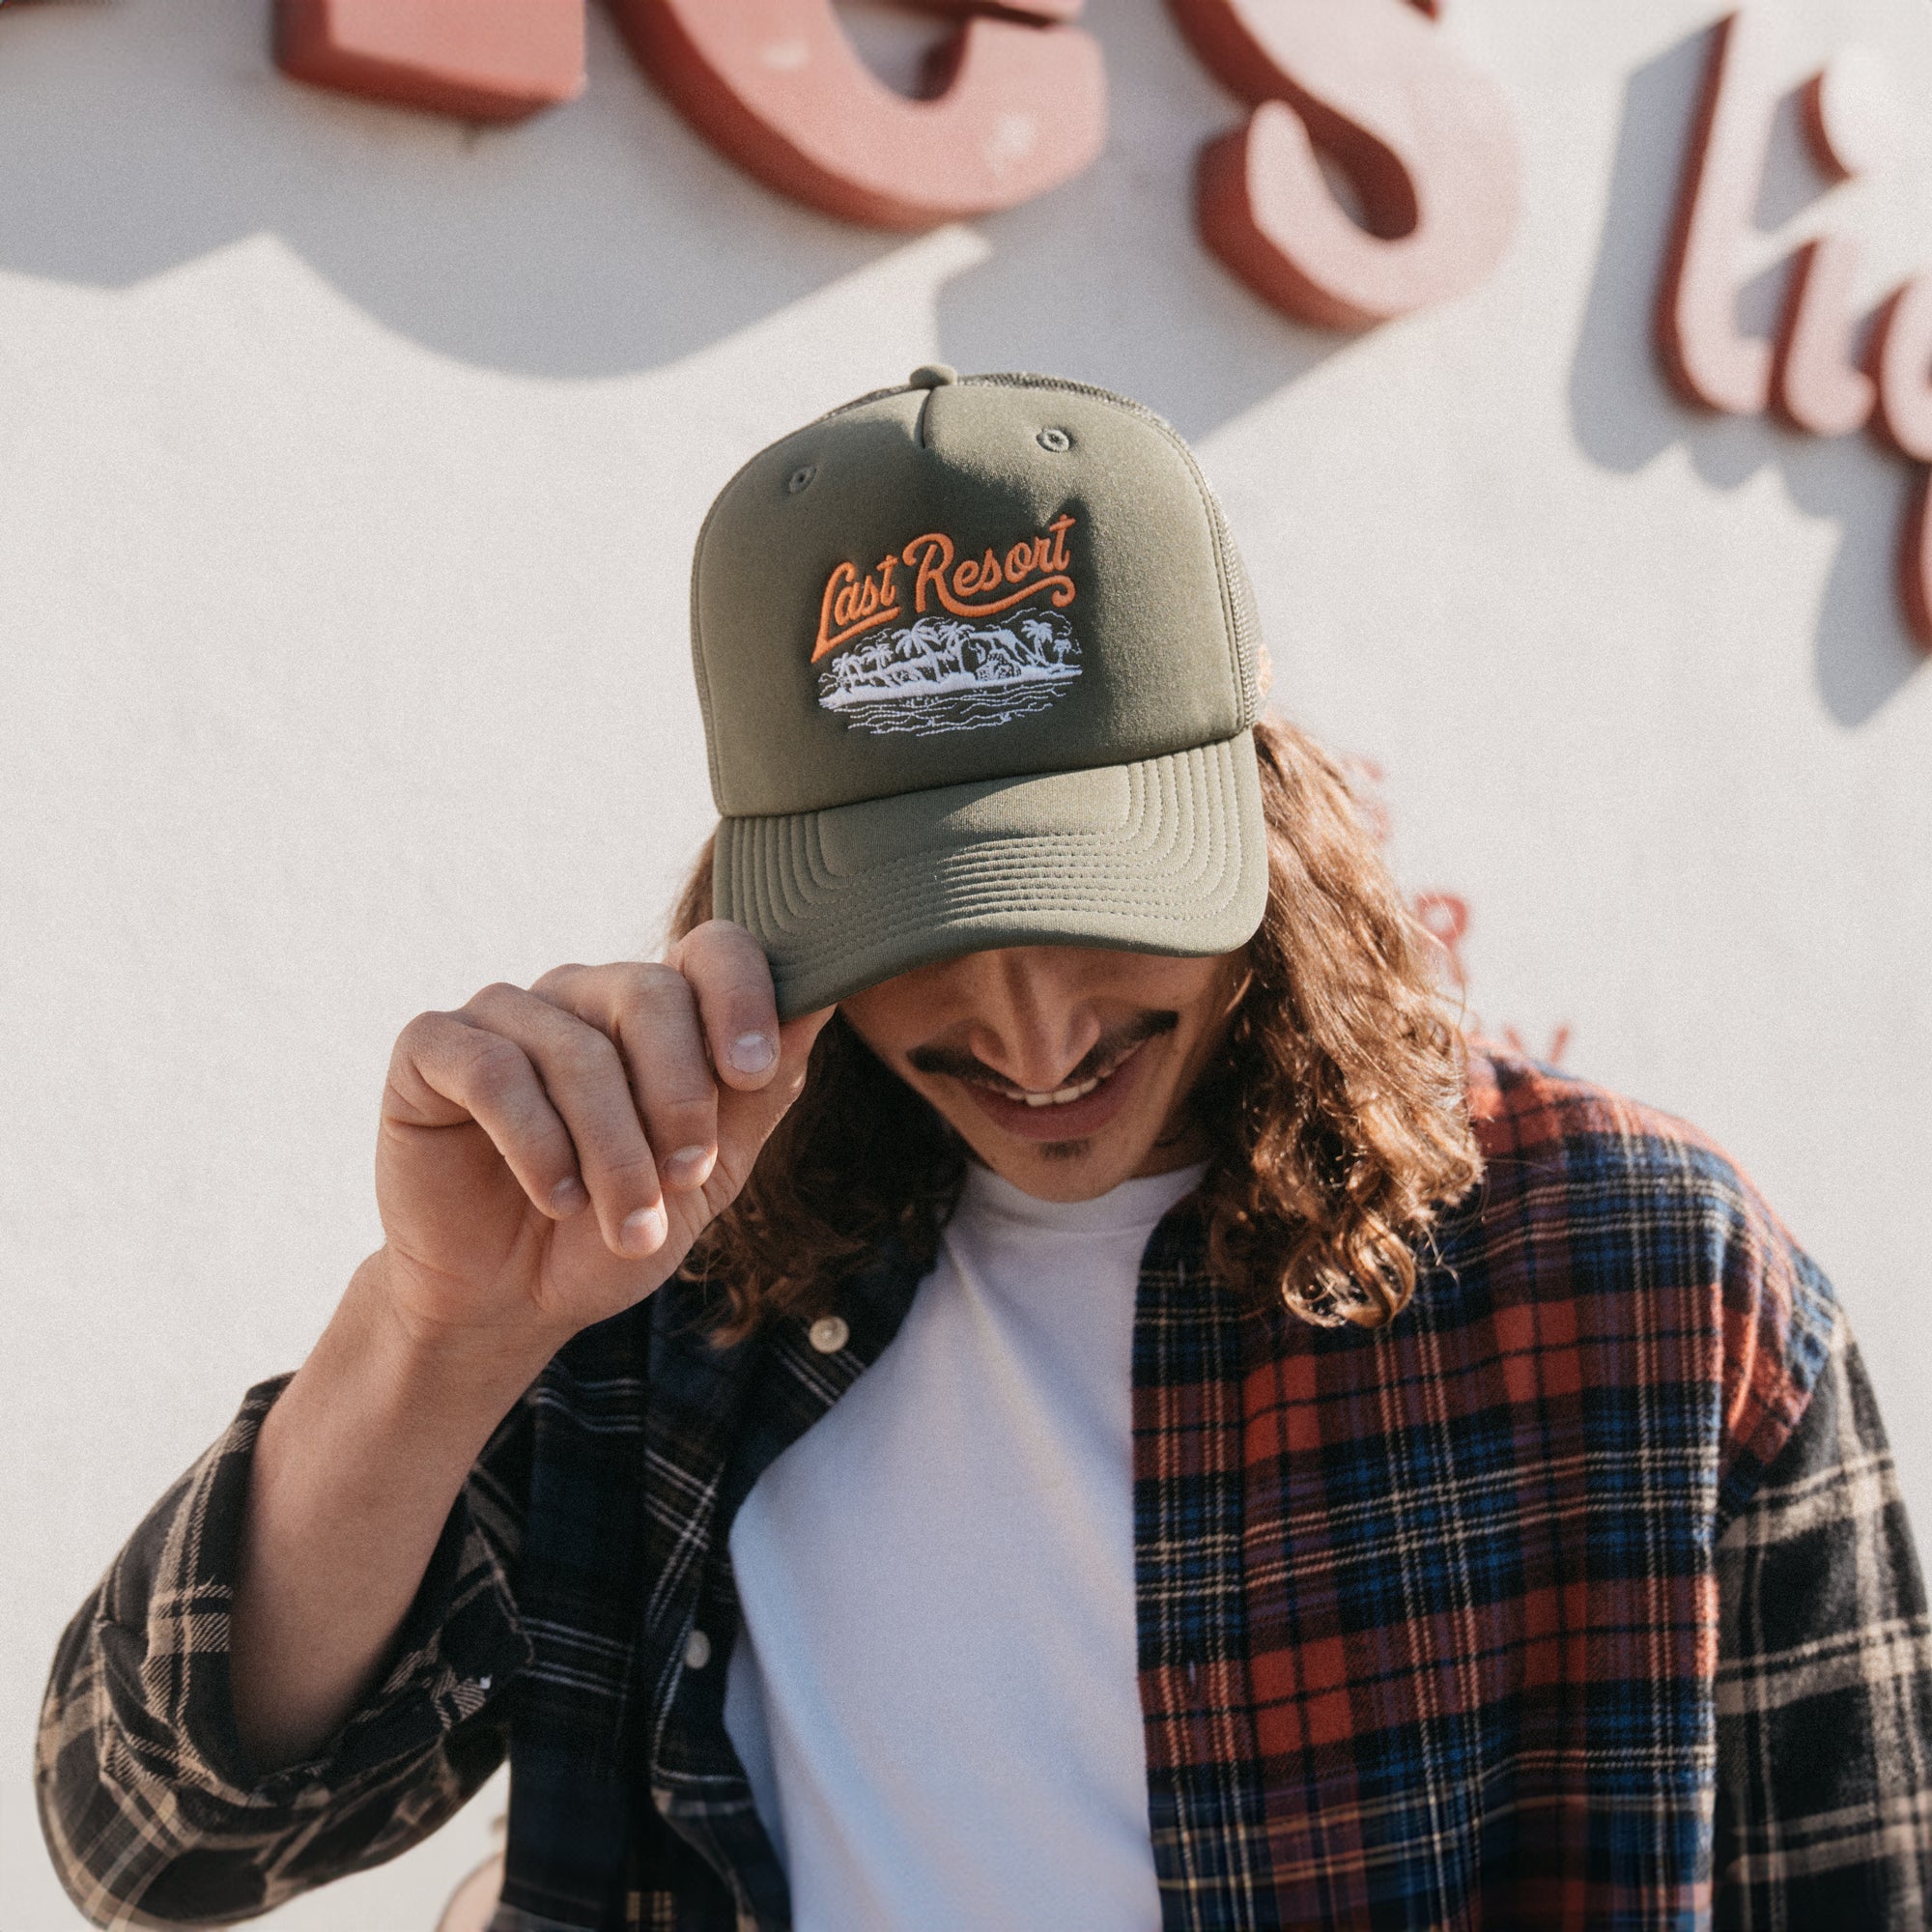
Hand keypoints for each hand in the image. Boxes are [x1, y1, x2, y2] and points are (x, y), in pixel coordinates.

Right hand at [372, 921, 829, 1360]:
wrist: (508, 1302)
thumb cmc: (612, 1229)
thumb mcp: (708, 1173)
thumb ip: (761, 1091)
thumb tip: (826, 998)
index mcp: (655, 1009)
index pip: (712, 949)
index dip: (742, 998)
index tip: (752, 1075)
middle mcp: (581, 993)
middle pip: (649, 994)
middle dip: (679, 1099)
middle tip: (685, 1179)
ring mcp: (504, 1013)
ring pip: (576, 1049)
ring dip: (614, 1151)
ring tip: (625, 1222)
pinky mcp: (431, 1048)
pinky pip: (495, 1071)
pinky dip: (537, 1144)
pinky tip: (557, 1197)